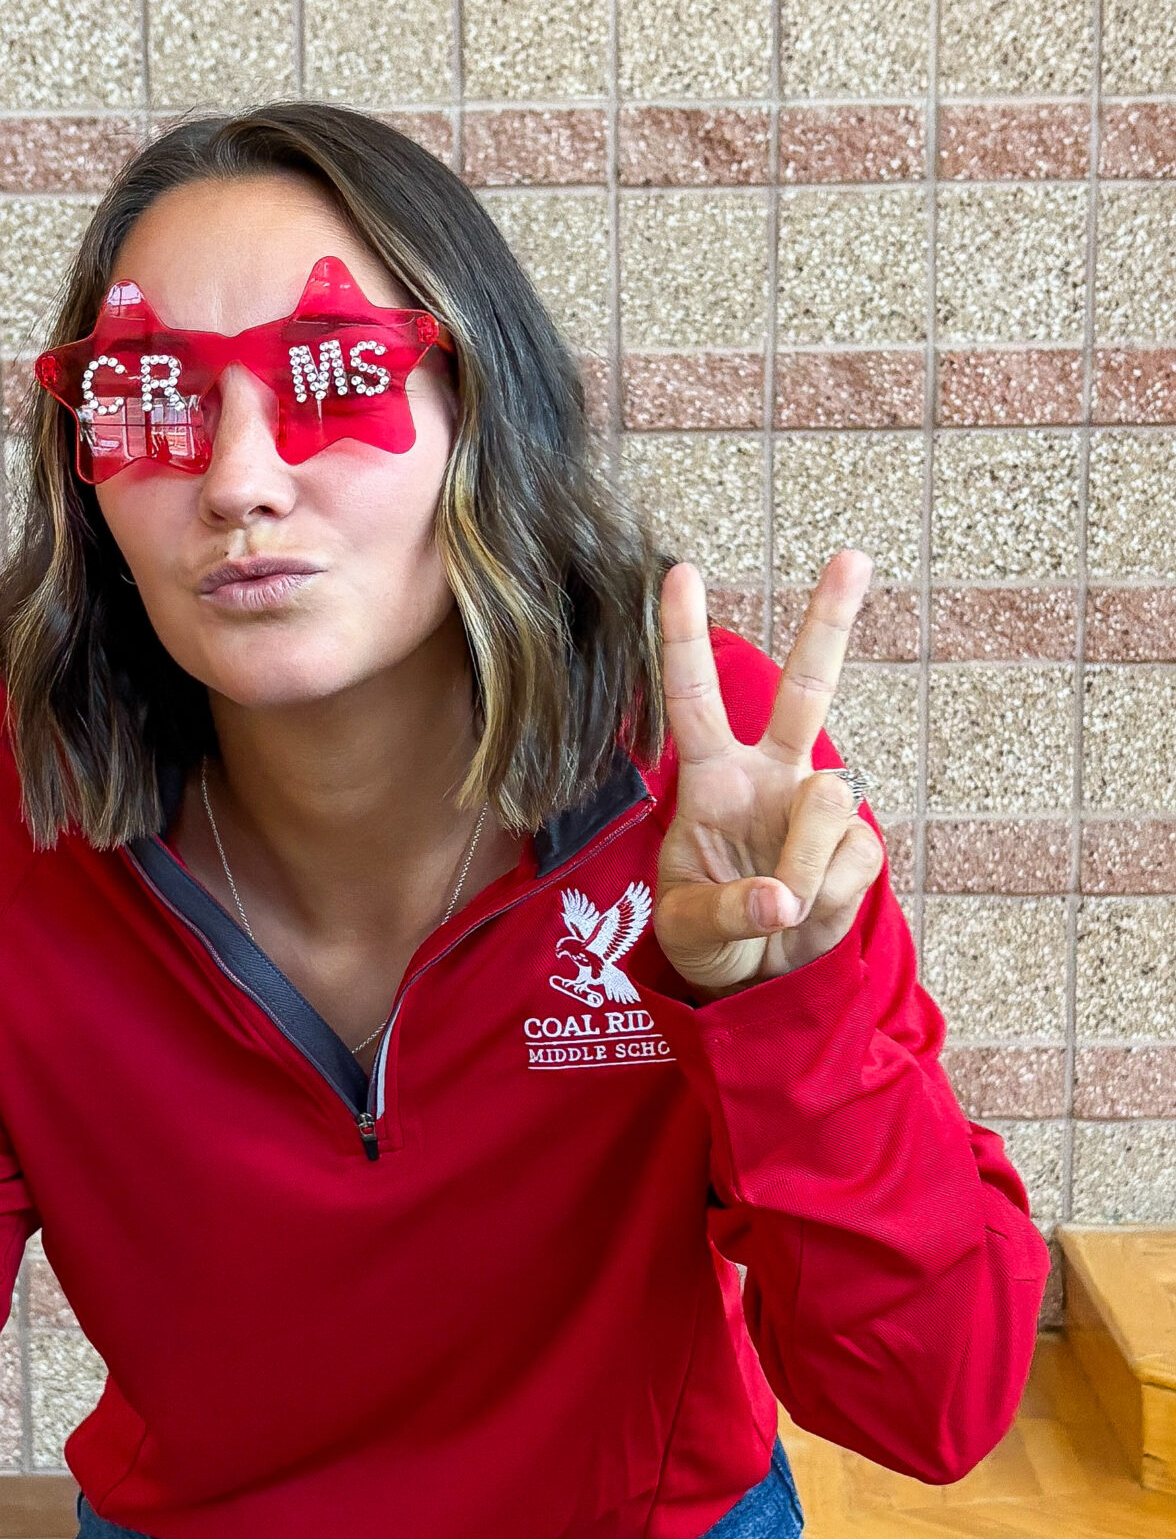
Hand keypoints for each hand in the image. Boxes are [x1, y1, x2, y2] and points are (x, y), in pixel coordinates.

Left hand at [653, 551, 885, 999]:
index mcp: (711, 780)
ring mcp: (819, 809)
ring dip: (801, 870)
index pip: (694, 700)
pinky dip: (828, 902)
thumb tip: (784, 901)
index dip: (684, 639)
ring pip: (829, 805)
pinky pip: (853, 863)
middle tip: (854, 555)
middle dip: (829, 621)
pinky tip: (809, 915)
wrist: (754, 984)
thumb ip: (729, 911)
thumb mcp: (689, 931)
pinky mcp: (859, 848)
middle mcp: (770, 777)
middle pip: (805, 688)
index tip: (679, 572)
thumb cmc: (705, 939)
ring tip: (779, 910)